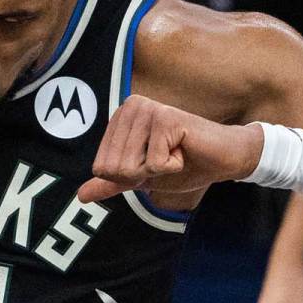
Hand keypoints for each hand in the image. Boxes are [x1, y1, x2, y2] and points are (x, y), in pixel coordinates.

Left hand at [76, 95, 262, 202]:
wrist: (222, 160)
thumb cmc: (183, 165)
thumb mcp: (141, 177)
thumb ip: (112, 182)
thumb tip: (81, 196)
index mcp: (120, 117)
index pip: (101, 167)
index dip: (129, 175)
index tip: (153, 162)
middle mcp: (130, 107)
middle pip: (114, 167)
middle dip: (143, 174)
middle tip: (166, 159)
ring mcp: (148, 110)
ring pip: (131, 166)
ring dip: (157, 171)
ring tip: (175, 154)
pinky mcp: (166, 118)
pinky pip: (154, 163)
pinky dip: (172, 167)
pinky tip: (184, 151)